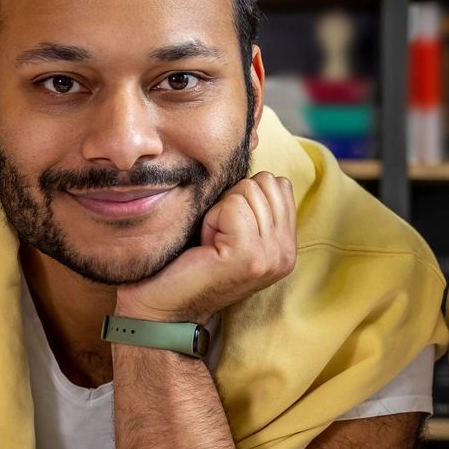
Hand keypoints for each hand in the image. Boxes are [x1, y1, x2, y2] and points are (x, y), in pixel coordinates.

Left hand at [114, 172, 296, 324]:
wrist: (161, 307)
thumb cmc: (186, 261)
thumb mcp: (229, 225)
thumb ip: (250, 199)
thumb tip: (255, 141)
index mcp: (286, 245)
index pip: (279, 183)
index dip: (242, 197)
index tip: (223, 230)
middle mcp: (286, 253)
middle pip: (265, 182)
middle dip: (232, 201)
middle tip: (214, 237)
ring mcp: (272, 257)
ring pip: (249, 190)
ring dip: (220, 211)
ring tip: (209, 243)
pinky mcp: (249, 257)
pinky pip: (234, 206)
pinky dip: (212, 219)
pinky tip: (205, 245)